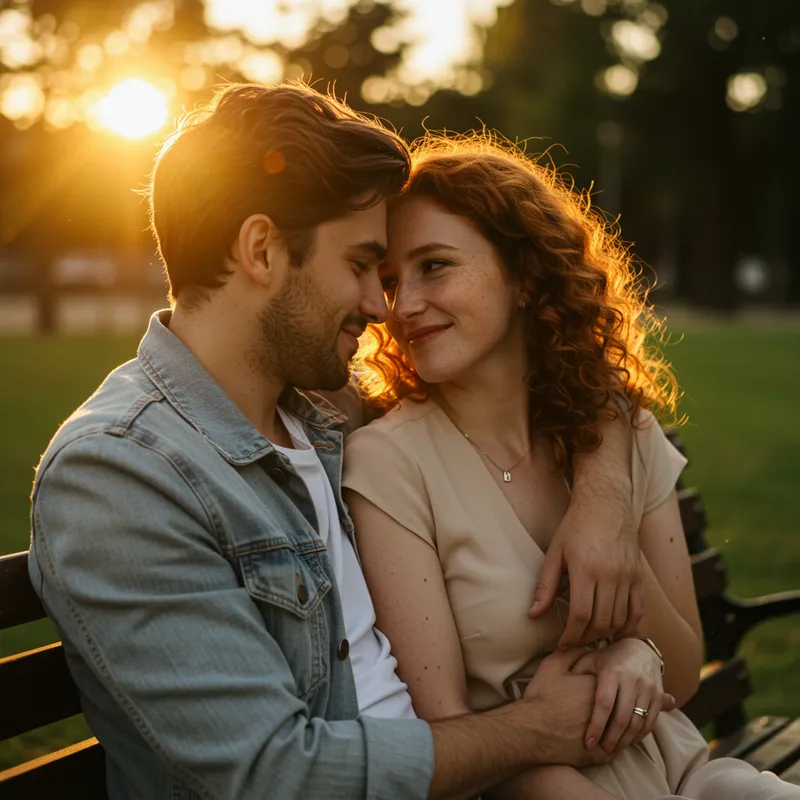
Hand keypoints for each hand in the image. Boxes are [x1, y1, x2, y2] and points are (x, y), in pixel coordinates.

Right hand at [519, 648, 611, 767]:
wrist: (530, 729)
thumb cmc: (540, 697)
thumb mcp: (552, 666)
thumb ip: (572, 653)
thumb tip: (587, 647)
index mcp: (597, 687)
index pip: (613, 682)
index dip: (606, 684)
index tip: (595, 686)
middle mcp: (605, 711)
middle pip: (619, 707)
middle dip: (614, 707)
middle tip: (606, 707)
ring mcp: (603, 735)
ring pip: (618, 733)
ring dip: (615, 731)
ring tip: (606, 727)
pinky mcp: (596, 756)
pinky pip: (611, 753)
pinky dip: (609, 749)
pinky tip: (601, 745)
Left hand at [530, 476, 643, 647]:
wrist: (605, 503)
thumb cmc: (575, 527)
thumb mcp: (554, 553)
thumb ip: (545, 586)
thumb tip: (533, 614)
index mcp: (585, 568)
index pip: (580, 615)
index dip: (571, 636)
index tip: (563, 645)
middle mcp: (610, 574)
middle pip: (601, 622)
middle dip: (586, 638)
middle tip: (574, 641)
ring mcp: (628, 575)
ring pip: (620, 620)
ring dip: (605, 634)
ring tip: (590, 636)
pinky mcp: (639, 576)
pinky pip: (638, 610)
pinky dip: (628, 626)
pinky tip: (615, 631)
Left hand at [571, 638, 674, 754]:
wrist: (640, 649)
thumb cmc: (609, 657)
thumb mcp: (591, 659)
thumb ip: (576, 669)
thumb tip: (554, 679)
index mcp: (612, 671)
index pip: (604, 703)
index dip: (596, 725)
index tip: (589, 742)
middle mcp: (632, 679)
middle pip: (622, 717)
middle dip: (611, 738)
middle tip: (600, 751)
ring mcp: (648, 688)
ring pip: (638, 723)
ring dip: (625, 741)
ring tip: (611, 750)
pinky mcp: (658, 695)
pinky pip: (650, 722)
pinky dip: (639, 735)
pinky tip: (627, 741)